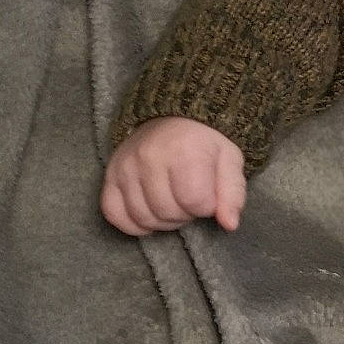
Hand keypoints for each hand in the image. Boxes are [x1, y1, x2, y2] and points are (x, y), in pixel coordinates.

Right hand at [100, 116, 247, 235]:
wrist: (174, 119)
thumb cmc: (205, 144)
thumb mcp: (229, 162)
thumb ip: (233, 194)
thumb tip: (229, 224)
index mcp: (184, 151)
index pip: (196, 202)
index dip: (207, 206)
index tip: (207, 192)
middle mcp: (149, 157)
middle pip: (168, 213)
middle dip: (185, 214)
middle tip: (189, 198)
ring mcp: (126, 167)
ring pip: (143, 218)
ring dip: (162, 220)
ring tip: (172, 202)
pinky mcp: (110, 175)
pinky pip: (114, 214)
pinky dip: (133, 223)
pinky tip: (149, 212)